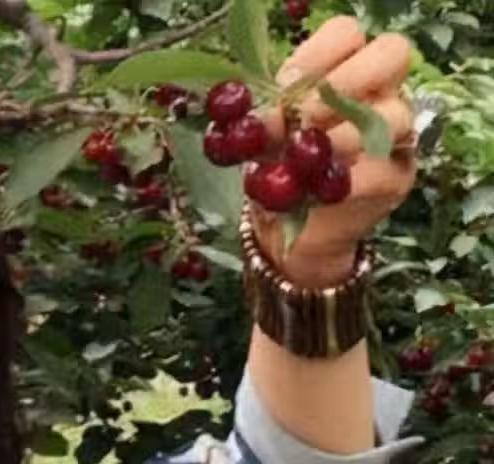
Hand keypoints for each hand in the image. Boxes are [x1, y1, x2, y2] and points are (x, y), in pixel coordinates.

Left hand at [254, 17, 417, 287]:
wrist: (289, 231)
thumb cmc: (278, 169)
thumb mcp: (264, 139)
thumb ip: (266, 121)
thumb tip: (267, 117)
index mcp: (344, 70)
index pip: (347, 34)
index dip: (316, 54)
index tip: (284, 84)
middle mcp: (380, 93)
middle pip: (391, 54)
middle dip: (344, 82)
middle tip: (306, 116)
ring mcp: (396, 134)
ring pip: (392, 115)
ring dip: (340, 136)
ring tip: (305, 158)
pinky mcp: (397, 177)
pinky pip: (379, 170)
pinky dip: (342, 180)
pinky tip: (315, 189)